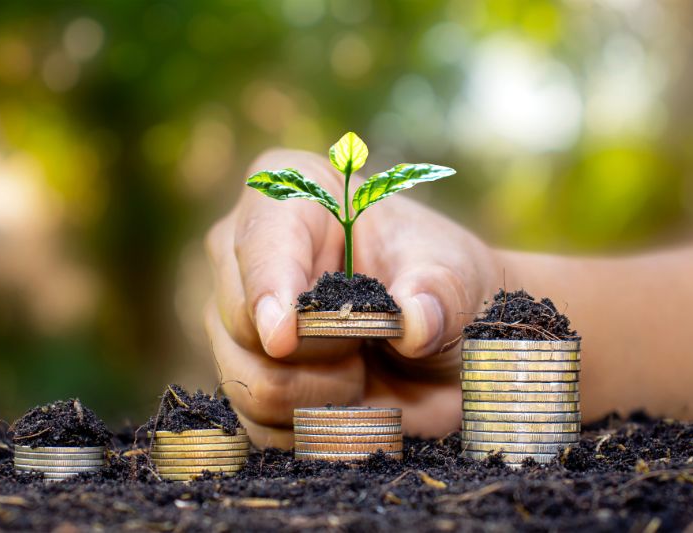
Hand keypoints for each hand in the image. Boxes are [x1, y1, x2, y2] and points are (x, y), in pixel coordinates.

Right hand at [204, 149, 502, 447]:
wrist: (446, 344)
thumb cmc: (442, 286)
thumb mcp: (454, 276)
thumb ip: (437, 294)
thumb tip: (414, 322)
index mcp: (289, 202)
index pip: (262, 242)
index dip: (270, 289)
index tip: (285, 337)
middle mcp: (247, 258)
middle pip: (245, 322)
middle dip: (321, 350)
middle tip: (372, 342)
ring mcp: (238, 322)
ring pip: (251, 382)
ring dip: (323, 395)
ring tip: (365, 369)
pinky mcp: (246, 379)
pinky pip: (259, 426)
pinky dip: (315, 427)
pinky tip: (349, 402)